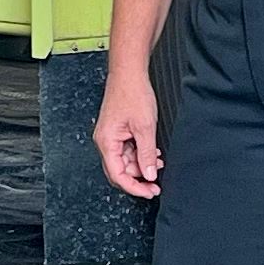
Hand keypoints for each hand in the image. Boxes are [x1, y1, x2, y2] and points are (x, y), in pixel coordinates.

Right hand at [96, 64, 163, 198]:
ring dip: (141, 165)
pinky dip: (140, 154)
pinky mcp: (117, 131)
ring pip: (125, 161)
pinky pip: (127, 150)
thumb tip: (149, 175)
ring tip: (158, 163)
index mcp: (107, 142)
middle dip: (138, 179)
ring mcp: (111, 136)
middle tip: (155, 185)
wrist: (129, 73)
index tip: (149, 192)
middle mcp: (105, 141)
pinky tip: (152, 152)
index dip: (134, 187)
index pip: (117, 175)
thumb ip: (146, 154)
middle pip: (120, 171)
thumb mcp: (145, 127)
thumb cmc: (132, 93)